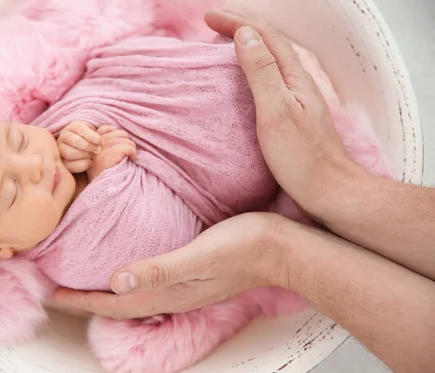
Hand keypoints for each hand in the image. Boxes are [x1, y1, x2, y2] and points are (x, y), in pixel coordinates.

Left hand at [52, 213, 288, 318]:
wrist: (280, 249)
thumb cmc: (243, 248)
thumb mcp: (199, 256)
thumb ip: (158, 270)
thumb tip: (116, 282)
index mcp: (167, 294)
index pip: (112, 303)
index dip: (80, 300)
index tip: (50, 294)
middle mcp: (170, 296)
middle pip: (117, 305)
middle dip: (85, 300)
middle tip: (56, 291)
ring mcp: (180, 288)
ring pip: (130, 297)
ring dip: (103, 293)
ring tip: (81, 283)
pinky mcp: (189, 276)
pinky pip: (147, 285)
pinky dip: (126, 282)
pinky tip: (124, 272)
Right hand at [57, 120, 102, 172]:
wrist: (84, 152)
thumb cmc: (92, 141)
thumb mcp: (97, 133)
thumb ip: (104, 131)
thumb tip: (111, 129)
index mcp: (74, 126)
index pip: (80, 129)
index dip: (92, 136)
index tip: (101, 142)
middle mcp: (64, 136)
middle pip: (75, 141)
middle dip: (89, 147)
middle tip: (98, 150)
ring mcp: (60, 149)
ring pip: (69, 153)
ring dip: (85, 155)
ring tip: (93, 156)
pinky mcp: (61, 161)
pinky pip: (69, 165)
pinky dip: (81, 165)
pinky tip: (89, 163)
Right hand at [87, 125, 136, 180]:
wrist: (101, 193)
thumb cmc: (105, 176)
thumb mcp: (100, 159)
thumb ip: (104, 145)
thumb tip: (116, 131)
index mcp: (90, 144)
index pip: (104, 129)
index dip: (115, 133)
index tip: (120, 145)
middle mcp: (94, 145)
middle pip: (116, 132)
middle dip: (125, 141)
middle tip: (128, 152)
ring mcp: (100, 150)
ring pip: (123, 138)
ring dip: (131, 147)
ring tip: (130, 156)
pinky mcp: (108, 155)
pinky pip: (127, 147)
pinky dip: (133, 152)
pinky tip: (133, 159)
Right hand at [205, 10, 362, 216]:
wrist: (329, 190)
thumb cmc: (301, 158)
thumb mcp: (275, 112)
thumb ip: (260, 72)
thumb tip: (245, 35)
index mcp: (294, 77)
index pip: (265, 36)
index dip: (236, 22)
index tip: (208, 17)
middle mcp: (299, 82)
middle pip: (270, 42)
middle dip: (241, 27)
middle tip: (213, 23)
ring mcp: (299, 98)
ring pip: (271, 59)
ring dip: (248, 45)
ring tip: (226, 42)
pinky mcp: (294, 115)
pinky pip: (271, 78)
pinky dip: (253, 67)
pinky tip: (246, 78)